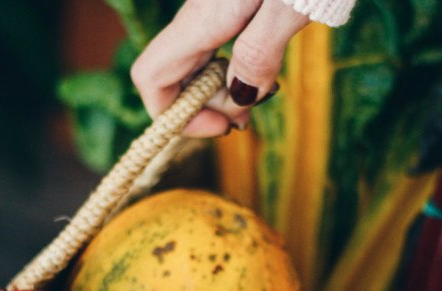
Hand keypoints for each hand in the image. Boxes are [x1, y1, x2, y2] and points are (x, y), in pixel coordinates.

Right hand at [130, 0, 309, 137]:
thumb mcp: (290, 8)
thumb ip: (261, 53)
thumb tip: (241, 97)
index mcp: (203, 18)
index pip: (151, 78)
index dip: (175, 117)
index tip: (223, 127)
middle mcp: (198, 15)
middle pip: (175, 77)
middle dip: (209, 105)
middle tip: (252, 115)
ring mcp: (213, 9)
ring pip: (197, 63)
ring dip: (225, 88)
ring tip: (266, 90)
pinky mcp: (231, 6)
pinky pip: (217, 46)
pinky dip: (236, 66)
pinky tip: (266, 68)